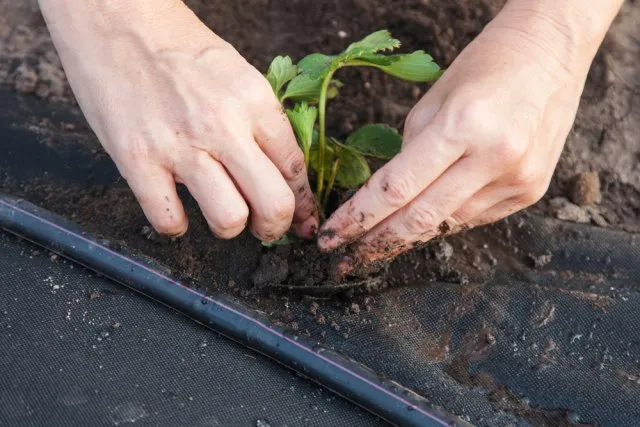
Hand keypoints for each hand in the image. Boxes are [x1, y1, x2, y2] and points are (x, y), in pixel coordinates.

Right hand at [40, 0, 317, 240]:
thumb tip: (282, 172)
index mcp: (255, 102)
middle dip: (275, 227)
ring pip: (229, 220)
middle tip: (264, 227)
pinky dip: (176, 226)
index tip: (300, 217)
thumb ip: (261, 123)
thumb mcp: (238, 75)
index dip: (302, 203)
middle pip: (274, 204)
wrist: (116, 19)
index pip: (295, 169)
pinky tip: (175, 209)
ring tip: (221, 214)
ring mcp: (180, 146)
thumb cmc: (179, 47)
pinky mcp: (137, 160)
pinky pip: (169, 221)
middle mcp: (224, 126)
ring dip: (229, 228)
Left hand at [318, 6, 598, 273]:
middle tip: (348, 259)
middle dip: (378, 243)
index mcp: (462, 125)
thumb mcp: (432, 101)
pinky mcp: (532, 192)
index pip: (396, 188)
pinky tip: (427, 217)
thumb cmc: (483, 67)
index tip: (332, 238)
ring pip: (448, 224)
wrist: (550, 52)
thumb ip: (407, 154)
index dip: (358, 218)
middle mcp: (494, 158)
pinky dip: (446, 219)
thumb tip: (384, 199)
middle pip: (421, 219)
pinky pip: (475, 217)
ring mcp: (518, 179)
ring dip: (410, 234)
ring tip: (381, 240)